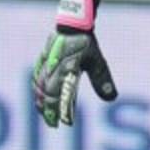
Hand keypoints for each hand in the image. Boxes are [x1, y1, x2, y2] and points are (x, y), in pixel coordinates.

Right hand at [31, 0, 117, 127]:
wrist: (72, 25)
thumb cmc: (86, 44)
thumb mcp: (98, 62)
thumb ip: (102, 80)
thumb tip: (112, 98)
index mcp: (65, 71)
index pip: (61, 96)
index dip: (62, 111)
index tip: (66, 123)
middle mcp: (52, 70)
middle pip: (46, 96)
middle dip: (49, 111)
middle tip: (53, 124)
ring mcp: (45, 65)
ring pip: (39, 89)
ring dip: (41, 103)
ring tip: (46, 115)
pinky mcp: (42, 61)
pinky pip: (36, 80)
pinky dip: (37, 91)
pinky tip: (39, 97)